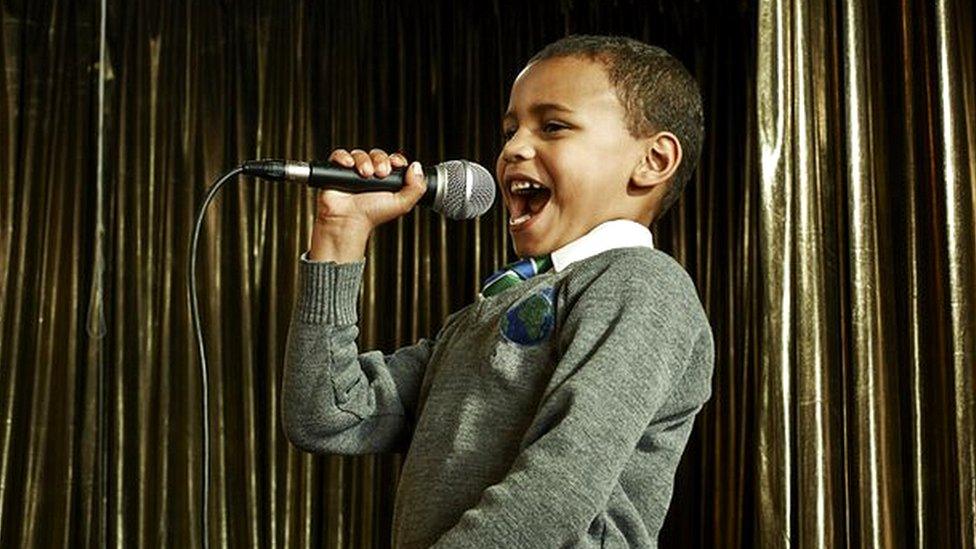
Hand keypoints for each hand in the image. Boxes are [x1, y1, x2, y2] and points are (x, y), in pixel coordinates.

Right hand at [308, 148, 424, 262]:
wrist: (349, 221)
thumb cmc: (372, 215)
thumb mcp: (402, 204)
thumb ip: (416, 187)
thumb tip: (417, 167)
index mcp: (387, 180)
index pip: (393, 160)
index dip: (395, 159)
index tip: (396, 164)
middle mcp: (371, 174)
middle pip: (377, 154)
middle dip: (380, 160)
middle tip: (380, 174)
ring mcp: (354, 172)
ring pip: (360, 154)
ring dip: (364, 161)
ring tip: (365, 175)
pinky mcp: (337, 171)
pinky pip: (340, 155)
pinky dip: (344, 157)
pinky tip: (349, 166)